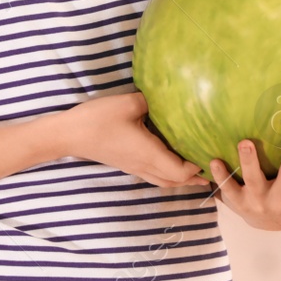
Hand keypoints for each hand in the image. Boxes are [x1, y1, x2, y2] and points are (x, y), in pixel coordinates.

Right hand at [61, 90, 205, 188]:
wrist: (69, 135)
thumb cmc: (98, 120)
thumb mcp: (128, 103)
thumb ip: (152, 102)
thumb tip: (167, 99)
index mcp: (148, 154)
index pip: (180, 171)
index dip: (196, 167)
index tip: (208, 154)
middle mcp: (143, 165)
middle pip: (174, 181)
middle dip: (194, 178)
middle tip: (210, 169)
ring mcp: (134, 167)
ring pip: (163, 181)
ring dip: (181, 179)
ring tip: (196, 172)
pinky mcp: (126, 164)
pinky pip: (153, 175)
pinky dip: (167, 174)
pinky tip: (169, 162)